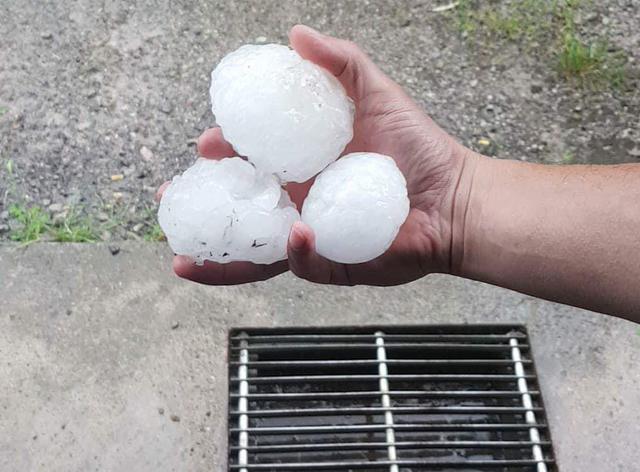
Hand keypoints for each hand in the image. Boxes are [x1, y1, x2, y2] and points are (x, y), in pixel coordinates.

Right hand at [159, 25, 473, 285]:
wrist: (455, 196)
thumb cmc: (419, 150)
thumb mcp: (376, 94)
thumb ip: (340, 63)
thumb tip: (295, 34)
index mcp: (304, 170)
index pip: (253, 165)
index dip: (226, 157)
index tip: (208, 143)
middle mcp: (302, 205)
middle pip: (242, 211)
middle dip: (204, 208)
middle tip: (172, 197)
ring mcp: (317, 238)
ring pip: (258, 251)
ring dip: (219, 255)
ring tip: (182, 255)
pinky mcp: (339, 264)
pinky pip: (307, 265)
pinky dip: (295, 253)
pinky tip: (292, 233)